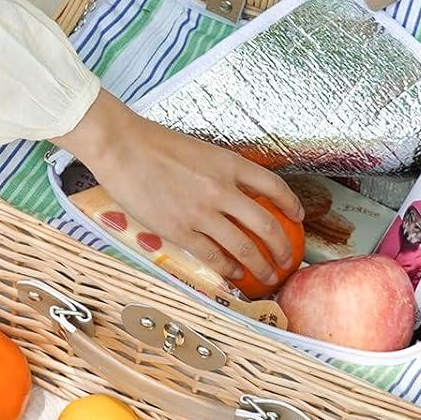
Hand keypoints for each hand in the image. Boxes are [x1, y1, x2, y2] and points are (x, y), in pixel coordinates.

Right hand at [58, 92, 302, 285]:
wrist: (122, 147)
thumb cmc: (154, 144)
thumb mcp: (201, 150)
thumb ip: (221, 171)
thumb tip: (237, 192)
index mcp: (229, 164)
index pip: (274, 186)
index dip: (292, 204)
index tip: (299, 217)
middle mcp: (222, 189)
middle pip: (267, 225)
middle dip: (282, 247)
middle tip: (287, 259)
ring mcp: (202, 212)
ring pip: (244, 247)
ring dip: (260, 265)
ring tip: (267, 275)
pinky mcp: (180, 230)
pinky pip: (213, 256)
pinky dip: (229, 268)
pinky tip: (235, 274)